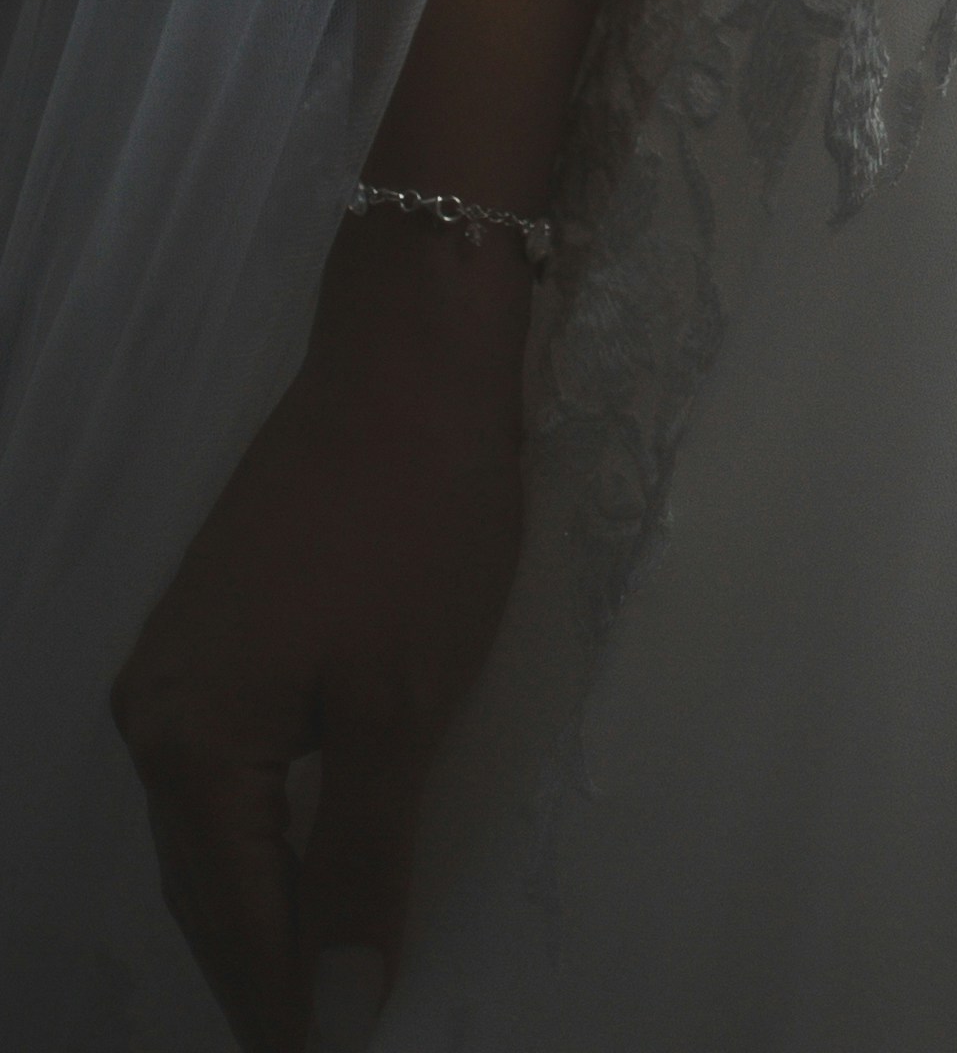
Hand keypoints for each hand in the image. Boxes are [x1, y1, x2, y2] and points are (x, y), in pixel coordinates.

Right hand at [111, 221, 530, 1049]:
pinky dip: (264, 830)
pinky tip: (304, 866)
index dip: (284, 1006)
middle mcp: (156, 711)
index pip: (235, 921)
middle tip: (326, 1036)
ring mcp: (177, 664)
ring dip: (261, 904)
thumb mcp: (399, 706)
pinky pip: (226, 768)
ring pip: (215, 828)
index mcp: (190, 742)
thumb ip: (360, 860)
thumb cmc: (419, 520)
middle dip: (263, 968)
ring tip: (317, 980)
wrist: (409, 353)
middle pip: (210, 883)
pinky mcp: (214, 626)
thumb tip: (337, 1003)